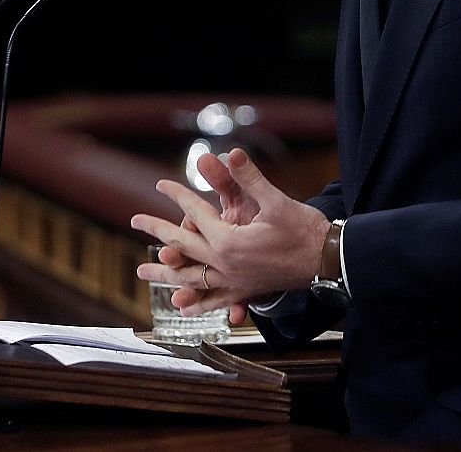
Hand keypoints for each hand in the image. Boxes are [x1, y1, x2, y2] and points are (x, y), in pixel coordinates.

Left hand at [132, 148, 327, 318]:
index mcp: (227, 241)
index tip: (159, 184)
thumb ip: (248, 177)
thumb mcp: (275, 199)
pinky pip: (215, 301)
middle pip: (182, 248)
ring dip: (165, 275)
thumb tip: (229, 153)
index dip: (175, 196)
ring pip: (190, 279)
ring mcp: (233, 281)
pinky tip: (182, 307)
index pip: (193, 213)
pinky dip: (198, 303)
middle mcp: (224, 264)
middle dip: (157, 232)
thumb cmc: (303, 228)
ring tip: (142, 273)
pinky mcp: (245, 291)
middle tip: (134, 221)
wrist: (326, 260)